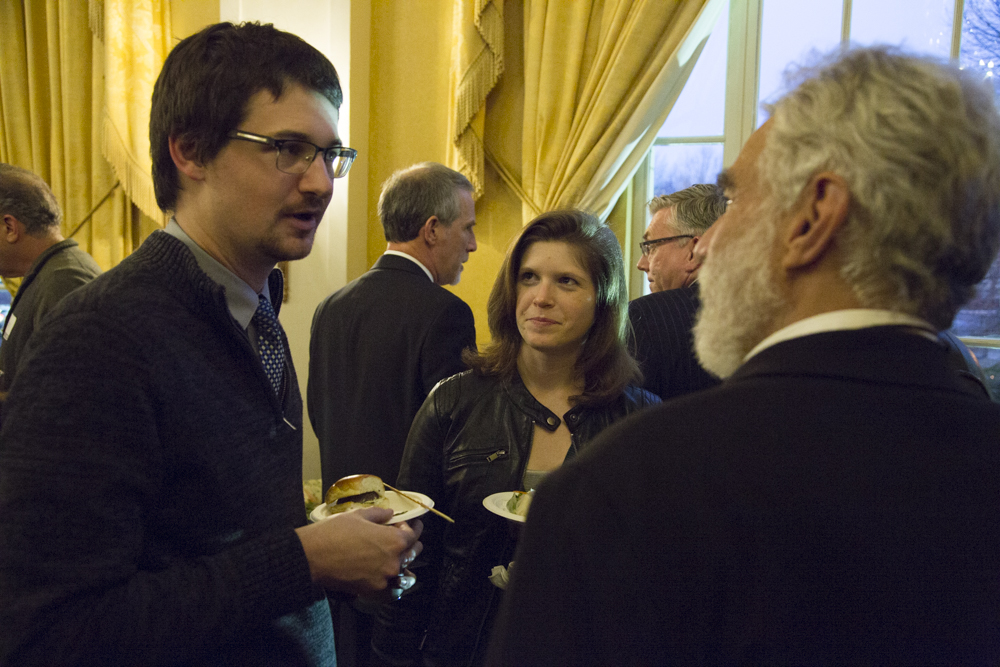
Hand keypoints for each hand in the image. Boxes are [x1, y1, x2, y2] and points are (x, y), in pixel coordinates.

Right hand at [295, 507, 422, 594]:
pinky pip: (392, 591)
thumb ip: (379, 514)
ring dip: (404, 565)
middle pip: (412, 554)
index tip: (410, 524)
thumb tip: (390, 513)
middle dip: (411, 544)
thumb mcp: (359, 515)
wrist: (313, 556)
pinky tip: (392, 580)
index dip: (412, 528)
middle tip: (406, 538)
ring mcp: (384, 579)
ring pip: (404, 573)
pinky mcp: (373, 591)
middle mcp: (394, 562)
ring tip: (399, 559)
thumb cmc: (335, 532)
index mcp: (394, 541)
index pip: (413, 535)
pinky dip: (395, 586)